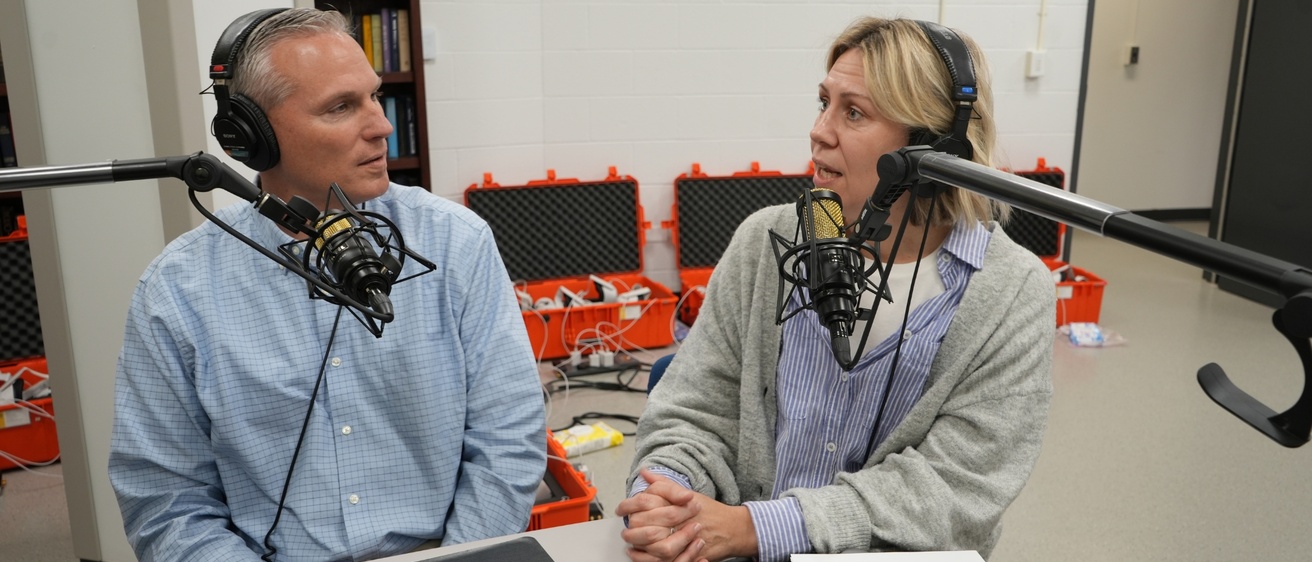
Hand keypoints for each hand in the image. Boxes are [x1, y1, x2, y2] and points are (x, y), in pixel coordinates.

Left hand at [615, 469, 758, 561]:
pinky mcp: (684, 554)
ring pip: (651, 543)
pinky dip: (643, 557)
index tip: (621, 509)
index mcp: (678, 502)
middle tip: (626, 525)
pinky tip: (636, 553)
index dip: (629, 505)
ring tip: (630, 538)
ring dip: (636, 541)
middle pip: (646, 522)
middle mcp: (679, 519)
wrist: (732, 529)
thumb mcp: (688, 493)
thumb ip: (664, 484)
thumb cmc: (710, 511)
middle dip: (632, 525)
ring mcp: (682, 538)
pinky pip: (659, 559)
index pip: (646, 501)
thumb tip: (645, 473)